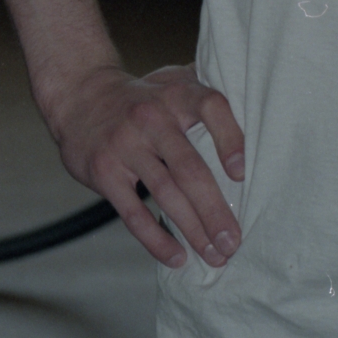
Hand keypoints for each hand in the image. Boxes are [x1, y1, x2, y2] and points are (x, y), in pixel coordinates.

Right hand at [48, 62, 244, 269]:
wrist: (80, 96)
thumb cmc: (142, 96)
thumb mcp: (172, 81)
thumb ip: (206, 92)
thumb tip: (258, 109)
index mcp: (176, 93)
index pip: (211, 107)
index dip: (230, 138)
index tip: (242, 174)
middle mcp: (152, 117)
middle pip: (190, 167)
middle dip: (215, 209)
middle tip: (234, 242)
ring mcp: (126, 145)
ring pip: (166, 193)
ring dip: (193, 229)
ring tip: (215, 255)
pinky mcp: (104, 172)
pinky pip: (133, 212)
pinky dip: (156, 239)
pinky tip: (177, 257)